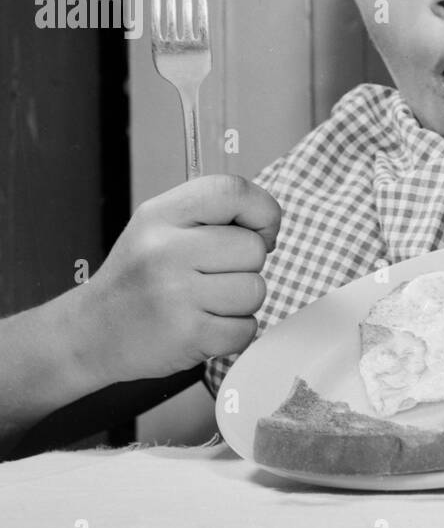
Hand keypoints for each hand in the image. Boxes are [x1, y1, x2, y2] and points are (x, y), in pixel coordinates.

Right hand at [70, 175, 281, 387]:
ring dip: (241, 302)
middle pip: (253, 248)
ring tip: (206, 302)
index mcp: (161, 215)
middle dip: (246, 266)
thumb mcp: (158, 227)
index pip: (233, 191)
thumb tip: (268, 226)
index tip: (261, 232)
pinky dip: (234, 332)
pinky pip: (246, 329)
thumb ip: (208, 215)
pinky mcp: (188, 335)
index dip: (263, 211)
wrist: (91, 332)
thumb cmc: (138, 278)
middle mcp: (165, 249)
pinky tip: (205, 325)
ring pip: (255, 290)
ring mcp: (176, 294)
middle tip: (214, 277)